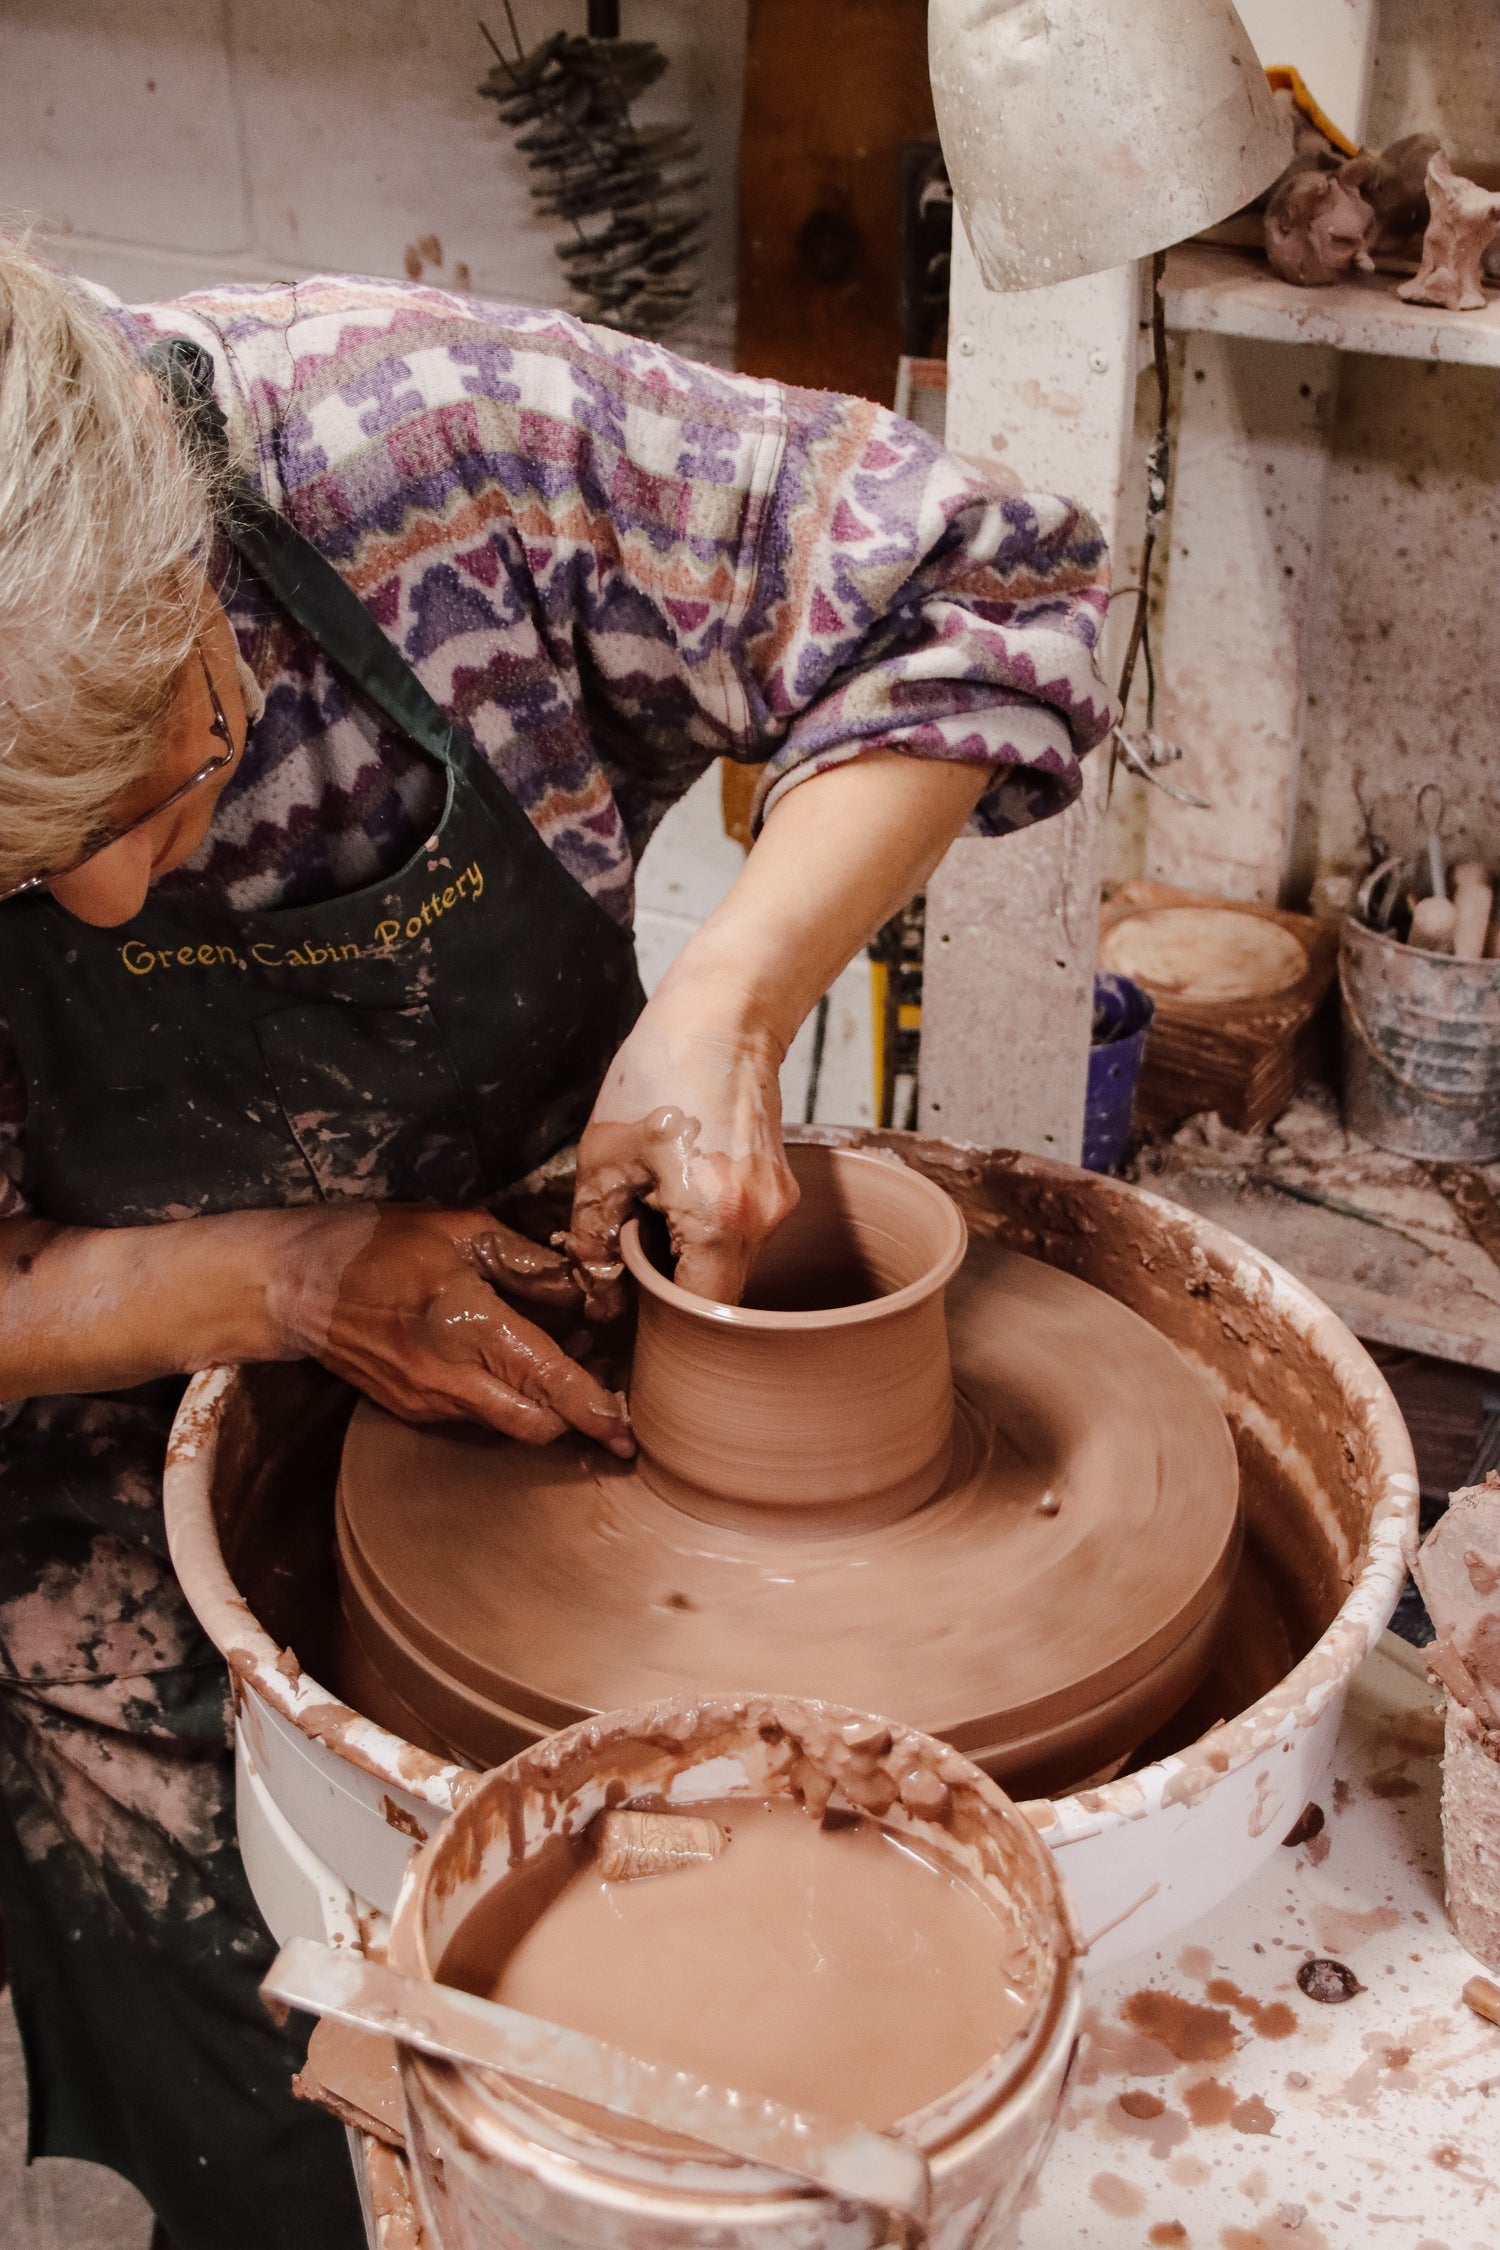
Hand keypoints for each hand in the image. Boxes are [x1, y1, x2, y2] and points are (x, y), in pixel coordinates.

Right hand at [272, 1206, 633, 1453]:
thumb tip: (586, 1291)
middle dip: (577, 1417)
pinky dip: (504, 1399)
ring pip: (507, 1426)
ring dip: (541, 1406)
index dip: (597, 1411)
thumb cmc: (377, 1244)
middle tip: (604, 1388)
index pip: (550, 1383)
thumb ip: (531, 1264)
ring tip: (559, 1361)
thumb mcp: (463, 1232)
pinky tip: (508, 1361)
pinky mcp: (411, 1410)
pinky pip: (475, 1417)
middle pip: (537, 1426)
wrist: (292, 1285)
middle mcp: (451, 1378)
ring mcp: (427, 1402)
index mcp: (470, 1326)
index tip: (629, 1431)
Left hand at [563, 975, 798, 1320]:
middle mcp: (762, 1220)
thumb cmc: (661, 1072)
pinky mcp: (780, 1189)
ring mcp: (779, 1205)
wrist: (725, 1014)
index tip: (626, 1312)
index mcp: (719, 1218)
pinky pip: (743, 1238)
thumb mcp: (604, 1158)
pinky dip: (708, 1237)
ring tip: (648, 1223)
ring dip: (689, 1263)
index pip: (700, 1313)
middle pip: (720, 1296)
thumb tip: (596, 1293)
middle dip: (671, 1292)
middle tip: (625, 1269)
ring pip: (733, 1268)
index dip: (661, 1322)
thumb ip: (595, 1236)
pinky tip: (675, 1201)